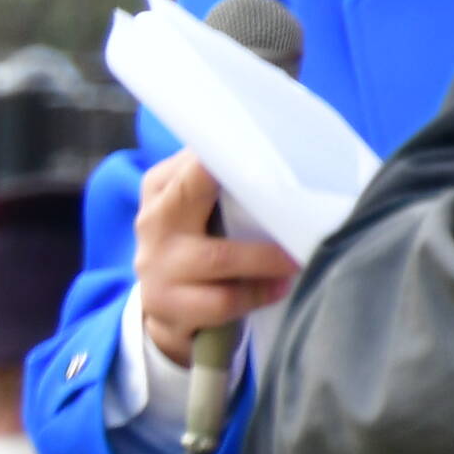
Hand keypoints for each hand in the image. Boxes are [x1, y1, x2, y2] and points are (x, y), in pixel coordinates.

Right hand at [131, 149, 296, 365]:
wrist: (165, 306)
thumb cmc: (196, 245)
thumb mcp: (196, 210)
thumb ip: (224, 187)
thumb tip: (290, 161)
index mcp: (161, 187)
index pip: (194, 159)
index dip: (229, 151)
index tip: (268, 147)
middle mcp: (154, 221)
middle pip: (191, 191)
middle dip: (239, 184)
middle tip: (286, 189)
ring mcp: (157, 265)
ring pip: (218, 257)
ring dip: (265, 258)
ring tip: (298, 258)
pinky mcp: (168, 306)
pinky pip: (222, 300)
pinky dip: (257, 294)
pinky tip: (279, 289)